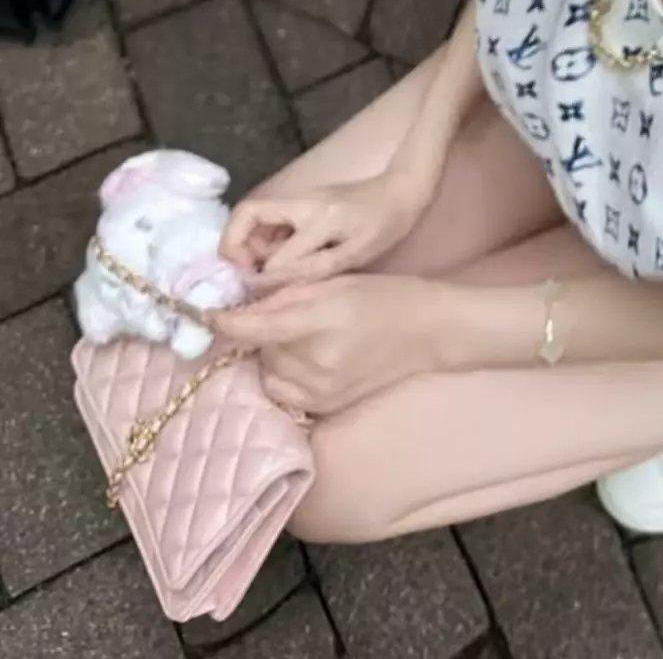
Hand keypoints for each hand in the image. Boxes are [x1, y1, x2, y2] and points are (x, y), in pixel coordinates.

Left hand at [207, 273, 445, 416]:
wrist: (427, 332)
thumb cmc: (384, 297)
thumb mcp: (336, 283)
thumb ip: (288, 295)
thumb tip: (248, 304)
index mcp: (320, 322)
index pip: (256, 327)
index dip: (226, 321)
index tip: (206, 314)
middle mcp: (316, 363)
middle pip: (260, 350)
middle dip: (264, 333)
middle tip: (290, 316)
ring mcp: (320, 391)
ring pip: (268, 373)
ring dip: (272, 356)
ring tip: (301, 339)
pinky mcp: (325, 407)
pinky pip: (284, 392)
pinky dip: (284, 375)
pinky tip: (308, 359)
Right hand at [218, 169, 431, 290]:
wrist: (400, 191)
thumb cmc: (384, 226)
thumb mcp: (356, 254)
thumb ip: (314, 269)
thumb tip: (272, 282)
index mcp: (318, 217)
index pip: (276, 254)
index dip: (261, 279)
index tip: (256, 296)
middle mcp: (301, 201)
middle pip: (246, 214)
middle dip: (234, 247)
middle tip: (245, 276)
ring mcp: (299, 198)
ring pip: (254, 217)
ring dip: (249, 245)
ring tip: (263, 272)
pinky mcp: (300, 201)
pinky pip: (269, 220)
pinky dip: (263, 240)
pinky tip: (279, 260)